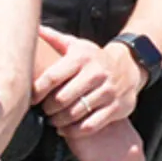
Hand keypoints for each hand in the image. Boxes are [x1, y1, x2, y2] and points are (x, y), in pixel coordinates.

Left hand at [33, 26, 143, 141]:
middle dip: (48, 108)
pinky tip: (65, 129)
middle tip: (43, 111)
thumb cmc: (95, 59)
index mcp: (81, 58)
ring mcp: (107, 92)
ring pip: (75, 114)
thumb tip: (35, 29)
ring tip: (52, 120)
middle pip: (62, 98)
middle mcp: (95, 74)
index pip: (53, 77)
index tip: (31, 98)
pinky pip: (91, 125)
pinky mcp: (116, 108)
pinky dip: (74, 131)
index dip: (38, 91)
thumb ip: (55, 39)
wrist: (130, 66)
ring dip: (59, 121)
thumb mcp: (78, 46)